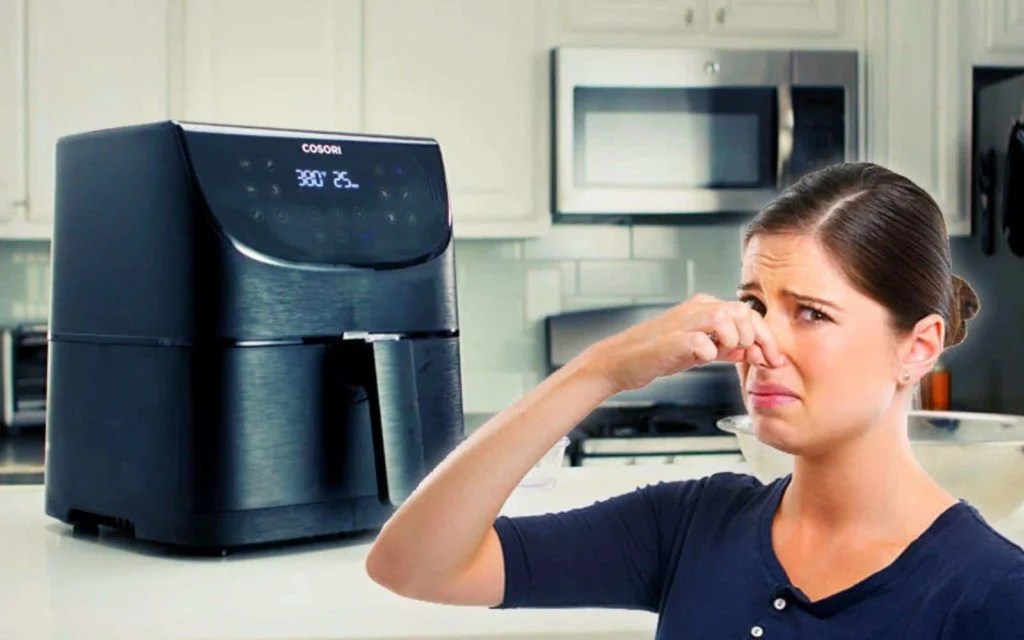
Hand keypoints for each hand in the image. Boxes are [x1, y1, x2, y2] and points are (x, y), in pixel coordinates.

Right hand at [583, 294, 783, 392]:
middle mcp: (696, 309)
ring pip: (725, 318)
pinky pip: (701, 341)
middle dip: (758, 339)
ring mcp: (683, 322)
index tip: (773, 358)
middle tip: (759, 360)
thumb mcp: (695, 350)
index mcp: (704, 308)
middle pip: (742, 311)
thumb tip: (745, 350)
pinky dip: (709, 351)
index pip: (747, 312)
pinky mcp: (671, 339)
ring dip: (734, 340)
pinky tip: (705, 359)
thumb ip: (721, 347)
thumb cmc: (654, 354)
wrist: (620, 362)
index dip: (766, 336)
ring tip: (726, 355)